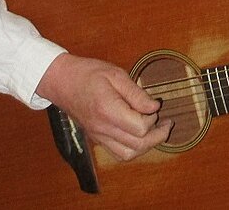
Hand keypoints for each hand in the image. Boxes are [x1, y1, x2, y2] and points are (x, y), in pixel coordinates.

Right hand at [35, 52, 172, 160]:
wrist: (61, 81)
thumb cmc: (88, 74)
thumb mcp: (116, 75)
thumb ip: (137, 93)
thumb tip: (154, 107)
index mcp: (108, 111)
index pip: (140, 128)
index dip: (153, 119)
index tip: (156, 105)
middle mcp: (102, 128)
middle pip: (137, 146)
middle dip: (157, 136)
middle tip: (167, 123)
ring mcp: (98, 136)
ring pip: (127, 154)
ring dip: (146, 146)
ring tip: (156, 131)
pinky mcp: (97, 137)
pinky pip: (117, 152)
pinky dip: (132, 148)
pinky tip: (140, 135)